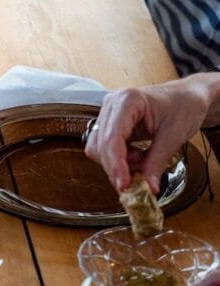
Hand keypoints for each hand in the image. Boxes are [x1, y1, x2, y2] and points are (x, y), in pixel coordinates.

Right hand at [84, 77, 214, 192]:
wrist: (188, 97)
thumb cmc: (184, 106)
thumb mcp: (174, 136)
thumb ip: (157, 162)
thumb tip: (147, 187)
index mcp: (128, 100)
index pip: (112, 137)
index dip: (115, 164)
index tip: (124, 185)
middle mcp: (112, 105)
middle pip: (100, 145)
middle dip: (117, 167)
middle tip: (138, 182)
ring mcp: (109, 114)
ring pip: (98, 149)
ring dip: (118, 164)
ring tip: (143, 161)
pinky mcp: (111, 124)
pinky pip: (105, 148)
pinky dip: (120, 160)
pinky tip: (138, 157)